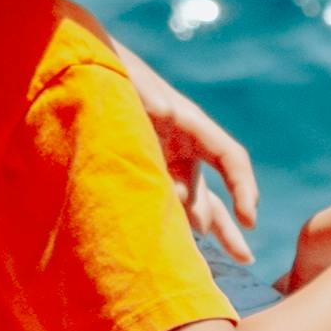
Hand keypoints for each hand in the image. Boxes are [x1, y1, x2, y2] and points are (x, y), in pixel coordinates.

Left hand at [108, 40, 258, 262]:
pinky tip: (167, 253)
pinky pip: (161, 203)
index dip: (244, 186)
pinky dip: (167, 225)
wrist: (81, 61)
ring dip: (196, 231)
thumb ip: (147, 95)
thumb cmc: (110, 66)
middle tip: (244, 257)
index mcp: (188, 123)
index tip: (249, 218)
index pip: (229, 157)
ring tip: (204, 270)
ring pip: (189, 205)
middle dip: (226, 225)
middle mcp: (181, 146)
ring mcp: (162, 160)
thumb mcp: (130, 80)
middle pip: (212, 191)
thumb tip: (165, 113)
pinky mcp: (139, 170)